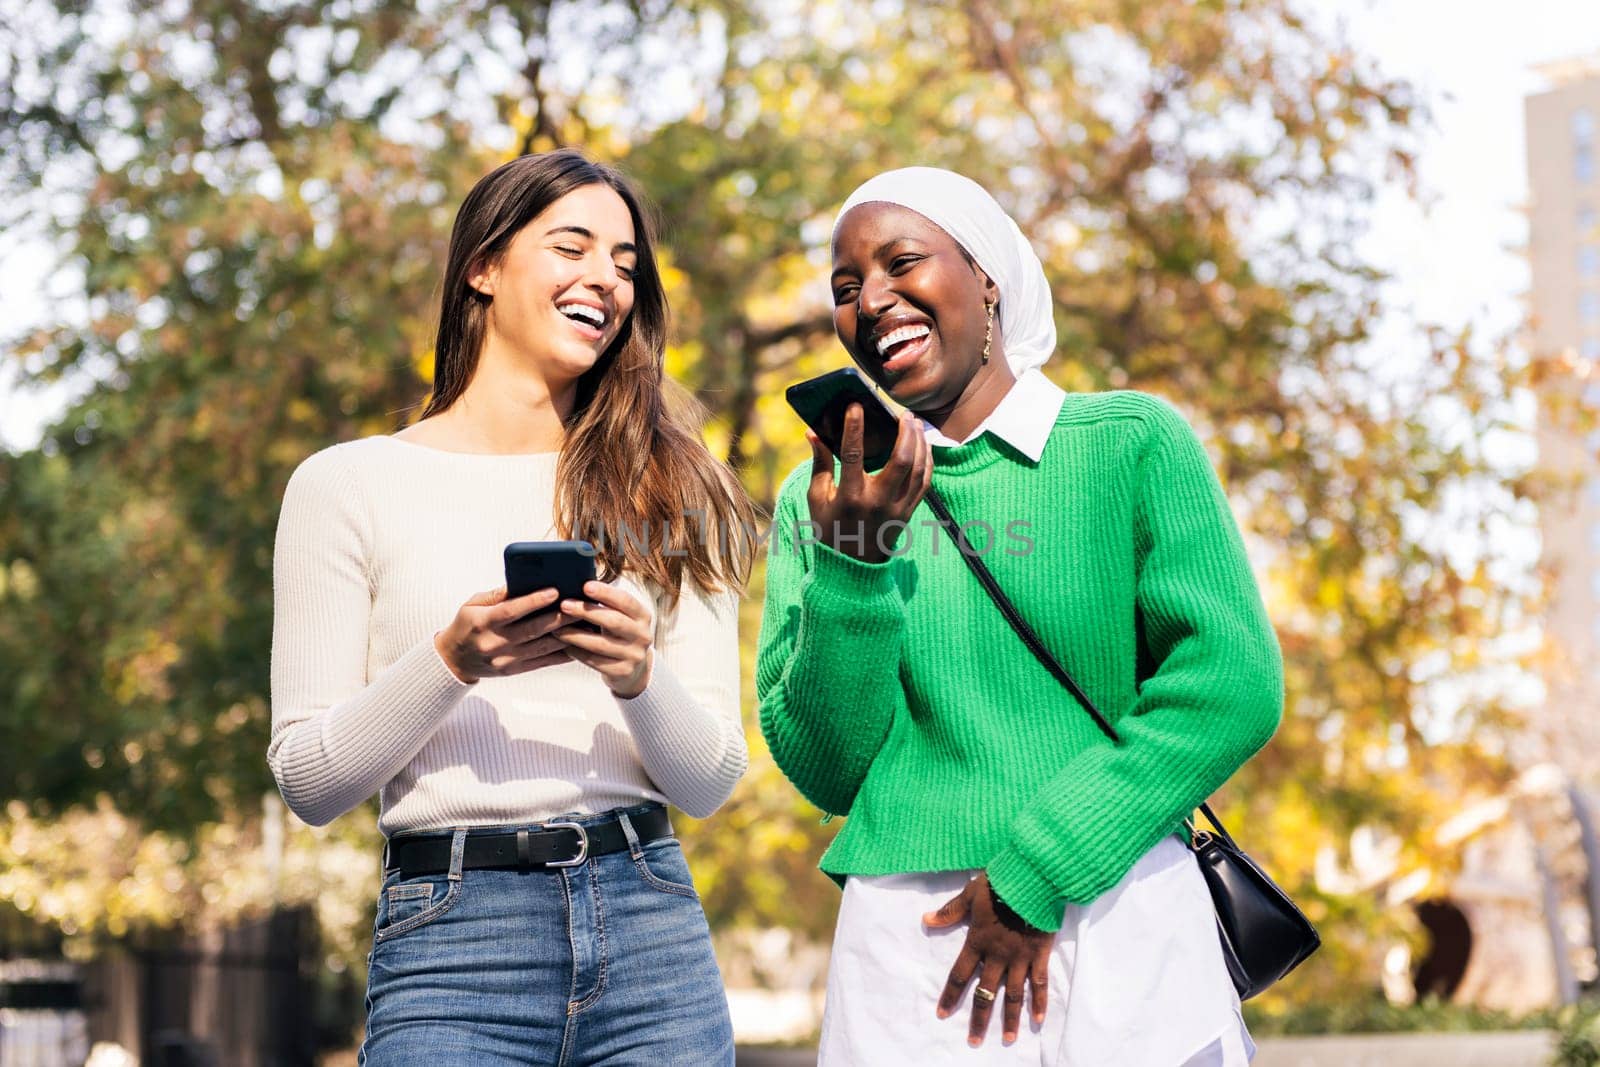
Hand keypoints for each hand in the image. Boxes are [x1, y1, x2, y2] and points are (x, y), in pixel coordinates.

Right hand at [434, 587, 579, 683]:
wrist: (454, 660)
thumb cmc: (466, 625)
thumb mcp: (473, 604)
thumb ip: (497, 595)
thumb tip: (523, 580)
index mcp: (483, 622)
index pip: (511, 611)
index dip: (533, 601)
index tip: (554, 591)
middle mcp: (495, 643)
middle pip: (533, 629)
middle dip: (559, 616)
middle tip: (580, 605)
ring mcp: (506, 659)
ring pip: (542, 647)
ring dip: (566, 635)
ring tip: (585, 622)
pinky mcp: (514, 670)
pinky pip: (543, 662)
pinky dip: (562, 654)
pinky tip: (577, 644)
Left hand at [552, 580, 654, 697]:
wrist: (634, 669)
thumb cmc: (620, 634)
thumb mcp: (621, 617)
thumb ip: (608, 604)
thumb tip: (580, 585)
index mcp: (643, 616)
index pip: (626, 601)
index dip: (606, 593)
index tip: (585, 586)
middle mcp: (643, 635)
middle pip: (613, 621)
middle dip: (586, 612)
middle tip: (564, 605)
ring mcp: (634, 655)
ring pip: (601, 644)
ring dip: (576, 635)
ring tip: (557, 629)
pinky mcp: (623, 671)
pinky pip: (595, 661)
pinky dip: (578, 653)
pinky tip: (566, 646)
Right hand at [806, 404, 931, 563]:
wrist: (851, 566)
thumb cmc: (829, 528)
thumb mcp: (817, 498)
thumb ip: (819, 463)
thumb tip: (814, 432)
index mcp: (850, 497)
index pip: (853, 455)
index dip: (854, 427)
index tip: (855, 405)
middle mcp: (877, 502)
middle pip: (901, 459)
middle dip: (905, 432)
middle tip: (902, 413)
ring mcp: (897, 508)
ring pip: (918, 469)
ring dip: (920, 442)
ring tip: (915, 422)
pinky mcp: (909, 513)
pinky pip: (925, 482)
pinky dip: (927, 460)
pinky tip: (923, 444)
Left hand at [923, 872, 1052, 1046]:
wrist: (1033, 879)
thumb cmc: (1000, 884)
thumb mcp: (970, 895)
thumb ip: (950, 911)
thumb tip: (926, 920)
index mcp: (978, 942)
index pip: (960, 975)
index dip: (950, 995)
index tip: (942, 1014)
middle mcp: (998, 956)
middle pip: (985, 993)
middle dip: (978, 1018)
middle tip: (973, 1041)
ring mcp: (1020, 958)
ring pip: (1013, 995)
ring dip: (1009, 1019)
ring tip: (1006, 1039)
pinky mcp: (1039, 955)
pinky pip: (1039, 983)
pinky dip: (1039, 1002)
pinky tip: (1038, 1019)